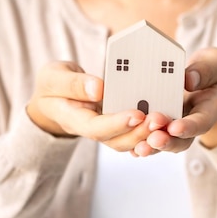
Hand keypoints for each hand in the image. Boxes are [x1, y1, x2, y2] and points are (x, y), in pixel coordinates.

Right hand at [26, 61, 172, 151]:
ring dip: (147, 134)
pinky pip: (132, 132)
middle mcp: (91, 128)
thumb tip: (98, 89)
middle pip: (116, 140)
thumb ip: (73, 83)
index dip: (117, 123)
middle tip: (159, 118)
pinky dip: (148, 130)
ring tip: (165, 120)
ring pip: (127, 140)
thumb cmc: (51, 86)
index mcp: (73, 118)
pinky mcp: (115, 124)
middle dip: (139, 132)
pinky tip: (165, 119)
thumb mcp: (53, 77)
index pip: (95, 128)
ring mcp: (104, 129)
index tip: (136, 114)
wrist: (51, 98)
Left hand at [142, 47, 216, 153]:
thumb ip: (206, 70)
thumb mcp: (216, 62)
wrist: (206, 80)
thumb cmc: (212, 69)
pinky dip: (136, 141)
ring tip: (139, 146)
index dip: (189, 127)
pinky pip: (146, 137)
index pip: (202, 121)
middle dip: (166, 141)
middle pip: (180, 140)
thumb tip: (188, 79)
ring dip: (149, 145)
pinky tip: (126, 142)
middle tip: (154, 138)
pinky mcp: (156, 124)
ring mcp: (172, 126)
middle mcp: (190, 122)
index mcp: (210, 108)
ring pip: (162, 143)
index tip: (176, 127)